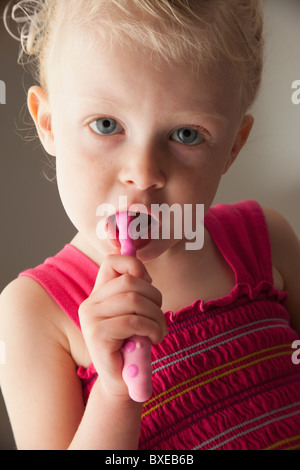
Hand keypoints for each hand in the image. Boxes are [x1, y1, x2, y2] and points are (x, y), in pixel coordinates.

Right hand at [78, 254, 166, 398]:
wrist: (123, 382)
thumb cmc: (133, 346)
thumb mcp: (136, 313)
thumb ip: (136, 292)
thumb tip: (143, 271)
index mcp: (98, 295)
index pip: (112, 261)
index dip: (134, 264)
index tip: (148, 283)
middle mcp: (90, 304)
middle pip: (129, 281)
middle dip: (154, 297)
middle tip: (159, 316)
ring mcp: (91, 318)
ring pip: (133, 300)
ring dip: (156, 315)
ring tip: (159, 331)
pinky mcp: (97, 334)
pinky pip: (133, 321)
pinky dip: (151, 328)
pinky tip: (154, 339)